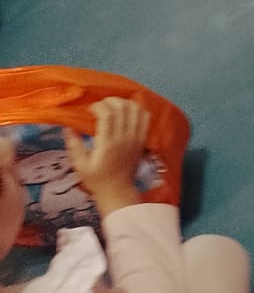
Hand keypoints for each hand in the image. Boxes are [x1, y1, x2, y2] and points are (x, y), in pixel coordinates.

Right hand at [64, 98, 148, 216]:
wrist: (117, 191)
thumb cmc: (97, 179)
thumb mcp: (80, 165)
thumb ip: (74, 145)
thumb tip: (68, 127)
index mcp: (108, 144)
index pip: (108, 115)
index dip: (99, 106)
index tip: (90, 109)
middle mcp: (124, 138)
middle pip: (122, 108)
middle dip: (110, 101)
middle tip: (101, 105)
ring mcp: (136, 138)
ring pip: (136, 110)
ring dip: (124, 102)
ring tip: (113, 106)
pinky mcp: (143, 139)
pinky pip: (145, 118)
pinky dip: (138, 109)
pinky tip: (128, 111)